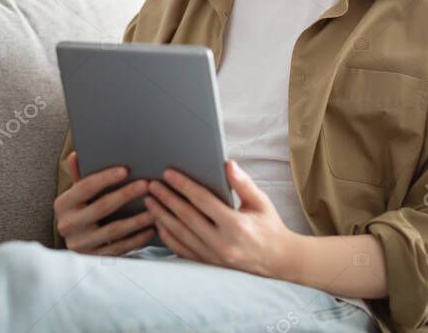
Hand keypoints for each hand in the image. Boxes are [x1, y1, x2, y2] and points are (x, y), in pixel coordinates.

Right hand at [53, 150, 156, 255]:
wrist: (75, 244)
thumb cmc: (80, 210)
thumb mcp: (76, 194)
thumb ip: (79, 175)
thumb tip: (76, 154)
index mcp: (63, 204)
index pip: (85, 187)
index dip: (105, 178)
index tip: (126, 170)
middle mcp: (68, 225)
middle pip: (102, 207)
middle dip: (126, 194)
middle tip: (147, 184)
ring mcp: (81, 244)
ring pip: (114, 230)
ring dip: (137, 219)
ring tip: (154, 208)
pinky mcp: (94, 258)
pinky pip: (120, 248)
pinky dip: (137, 239)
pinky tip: (151, 229)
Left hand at [144, 159, 296, 277]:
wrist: (278, 261)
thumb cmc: (270, 227)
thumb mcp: (261, 202)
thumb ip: (243, 183)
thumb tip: (228, 164)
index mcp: (236, 225)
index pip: (202, 201)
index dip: (183, 185)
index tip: (168, 173)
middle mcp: (222, 243)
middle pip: (186, 217)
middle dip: (166, 199)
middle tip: (151, 185)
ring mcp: (213, 257)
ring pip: (180, 234)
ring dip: (162, 216)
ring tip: (149, 201)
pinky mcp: (208, 264)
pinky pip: (182, 250)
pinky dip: (168, 236)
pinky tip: (159, 223)